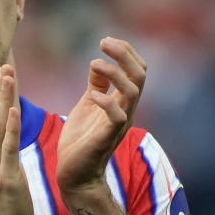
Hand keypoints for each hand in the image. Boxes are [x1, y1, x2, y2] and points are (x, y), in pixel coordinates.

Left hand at [57, 37, 146, 195]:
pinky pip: (117, 116)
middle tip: (104, 42)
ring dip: (115, 73)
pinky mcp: (107, 137)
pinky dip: (107, 101)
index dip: (125, 51)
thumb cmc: (81, 140)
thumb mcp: (87, 105)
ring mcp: (119, 124)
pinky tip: (92, 95)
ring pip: (132, 91)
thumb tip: (98, 64)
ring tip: (94, 63)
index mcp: (122, 101)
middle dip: (125, 54)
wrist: (75, 174)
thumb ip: (96, 86)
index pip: (137, 69)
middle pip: (140, 75)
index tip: (105, 40)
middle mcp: (126, 110)